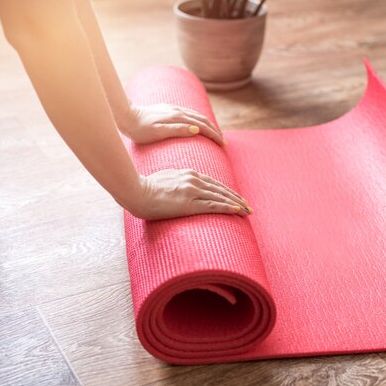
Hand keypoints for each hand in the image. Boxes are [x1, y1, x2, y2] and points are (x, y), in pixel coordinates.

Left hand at [120, 103, 224, 145]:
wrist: (126, 116)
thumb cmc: (139, 130)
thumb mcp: (158, 133)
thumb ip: (177, 130)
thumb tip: (197, 130)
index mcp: (178, 118)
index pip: (202, 126)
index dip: (214, 135)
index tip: (222, 144)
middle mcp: (178, 111)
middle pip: (203, 120)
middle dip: (215, 131)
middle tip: (223, 142)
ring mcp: (174, 109)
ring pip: (197, 116)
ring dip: (209, 125)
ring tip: (215, 134)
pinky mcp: (168, 109)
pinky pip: (190, 114)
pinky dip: (199, 121)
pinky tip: (198, 126)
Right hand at [128, 169, 251, 219]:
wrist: (137, 191)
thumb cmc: (147, 187)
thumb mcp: (166, 178)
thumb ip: (178, 180)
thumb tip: (182, 186)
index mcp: (189, 174)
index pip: (214, 183)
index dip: (228, 191)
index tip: (237, 198)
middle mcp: (194, 180)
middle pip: (221, 190)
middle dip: (237, 198)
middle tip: (249, 206)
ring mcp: (192, 191)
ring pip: (220, 197)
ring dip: (236, 204)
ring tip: (247, 211)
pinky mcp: (188, 203)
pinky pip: (212, 206)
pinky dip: (226, 208)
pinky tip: (236, 210)